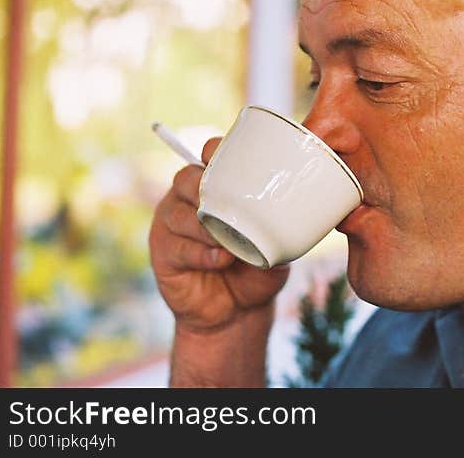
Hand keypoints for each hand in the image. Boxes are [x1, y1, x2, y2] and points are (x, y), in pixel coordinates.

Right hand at [149, 137, 289, 334]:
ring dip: (204, 226)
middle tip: (226, 205)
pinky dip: (201, 252)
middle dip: (204, 187)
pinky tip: (221, 260)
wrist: (239, 311)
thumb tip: (300, 207)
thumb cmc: (258, 268)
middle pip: (186, 178)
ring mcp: (172, 225)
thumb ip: (280, 223)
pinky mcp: (163, 252)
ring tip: (227, 242)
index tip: (223, 157)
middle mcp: (189, 200)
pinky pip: (177, 245)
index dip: (213, 151)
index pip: (207, 156)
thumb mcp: (277, 242)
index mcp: (215, 188)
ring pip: (178, 212)